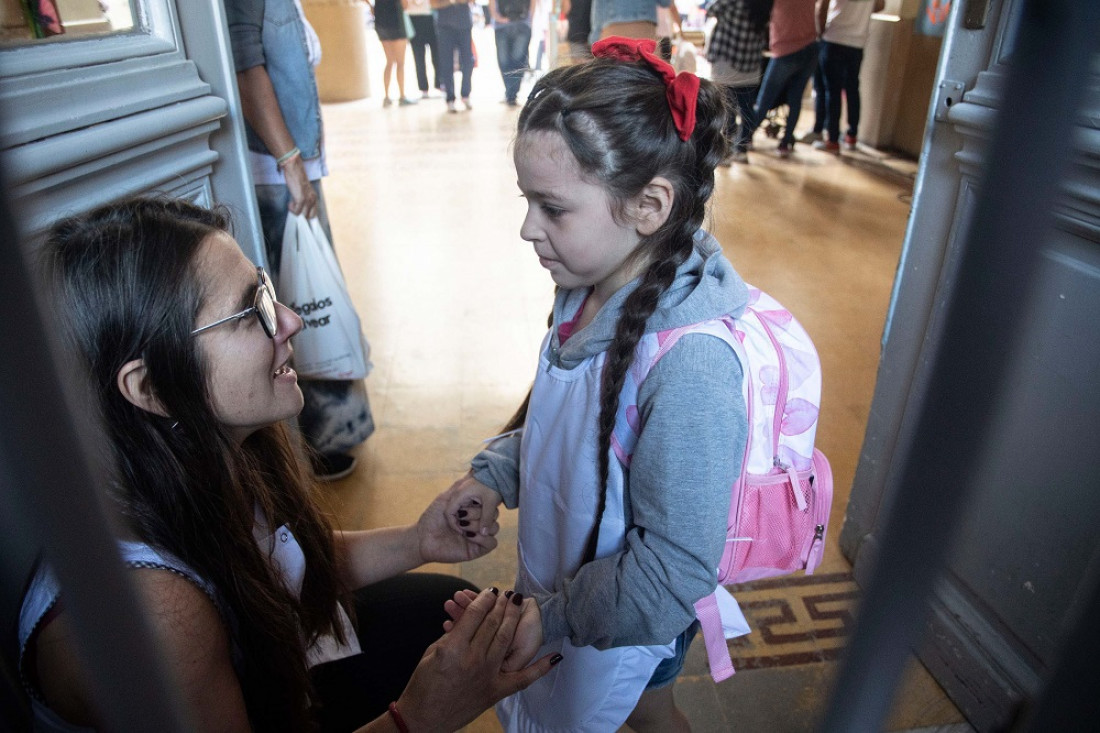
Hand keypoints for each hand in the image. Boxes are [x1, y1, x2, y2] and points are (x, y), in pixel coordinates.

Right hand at [282, 156, 318, 219]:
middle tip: (295, 210)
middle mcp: (313, 199)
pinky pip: (297, 212)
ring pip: (304, 216)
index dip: (308, 216)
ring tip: (291, 205)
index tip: (302, 217)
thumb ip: (303, 199)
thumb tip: (300, 208)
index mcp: (314, 197)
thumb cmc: (296, 178)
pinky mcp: (301, 199)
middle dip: (302, 216)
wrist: (294, 169)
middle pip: (310, 217)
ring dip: (296, 212)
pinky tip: (289, 203)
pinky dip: (292, 210)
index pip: (315, 213)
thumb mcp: (302, 190)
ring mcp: (308, 200)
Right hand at [396, 589, 559, 730]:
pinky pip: (523, 679)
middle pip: (493, 624)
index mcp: (453, 648)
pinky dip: (541, 668)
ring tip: (519, 604)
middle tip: (509, 593)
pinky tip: (556, 656)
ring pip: (506, 640)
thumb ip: (453, 634)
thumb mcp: (432, 653)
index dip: (484, 599)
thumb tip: (470, 618)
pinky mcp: (496, 692)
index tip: (490, 591)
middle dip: (502, 605)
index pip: (475, 615)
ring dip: (514, 619)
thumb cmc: (423, 685)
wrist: (424, 719)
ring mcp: (488, 676)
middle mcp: (473, 660)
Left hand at [416, 484, 499, 562]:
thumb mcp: (446, 498)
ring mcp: (478, 536)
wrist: (422, 538)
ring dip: (478, 524)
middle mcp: (477, 522)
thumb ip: (459, 486)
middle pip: (494, 514)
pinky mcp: (477, 549)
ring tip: (463, 526)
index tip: (466, 502)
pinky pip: (492, 542)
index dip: (481, 502)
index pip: (488, 503)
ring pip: (494, 527)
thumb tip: (473, 469)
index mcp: (472, 510)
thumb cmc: (431, 518)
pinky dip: (482, 538)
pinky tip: (468, 536)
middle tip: (461, 516)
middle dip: (476, 513)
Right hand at [443, 474, 503, 537]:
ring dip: (469, 518)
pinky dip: (472, 515)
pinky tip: (481, 517)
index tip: (464, 532)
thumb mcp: (491, 502)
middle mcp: (459, 494)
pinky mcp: (469, 496)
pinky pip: (466, 508)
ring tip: (479, 521)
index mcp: (460, 494)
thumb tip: (483, 533)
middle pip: (454, 513)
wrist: (499, 472)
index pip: (449, 512)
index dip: (454, 524)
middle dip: (463, 522)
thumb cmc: (494, 485)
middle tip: (473, 528)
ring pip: (460, 511)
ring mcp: (463, 495)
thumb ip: (486, 518)